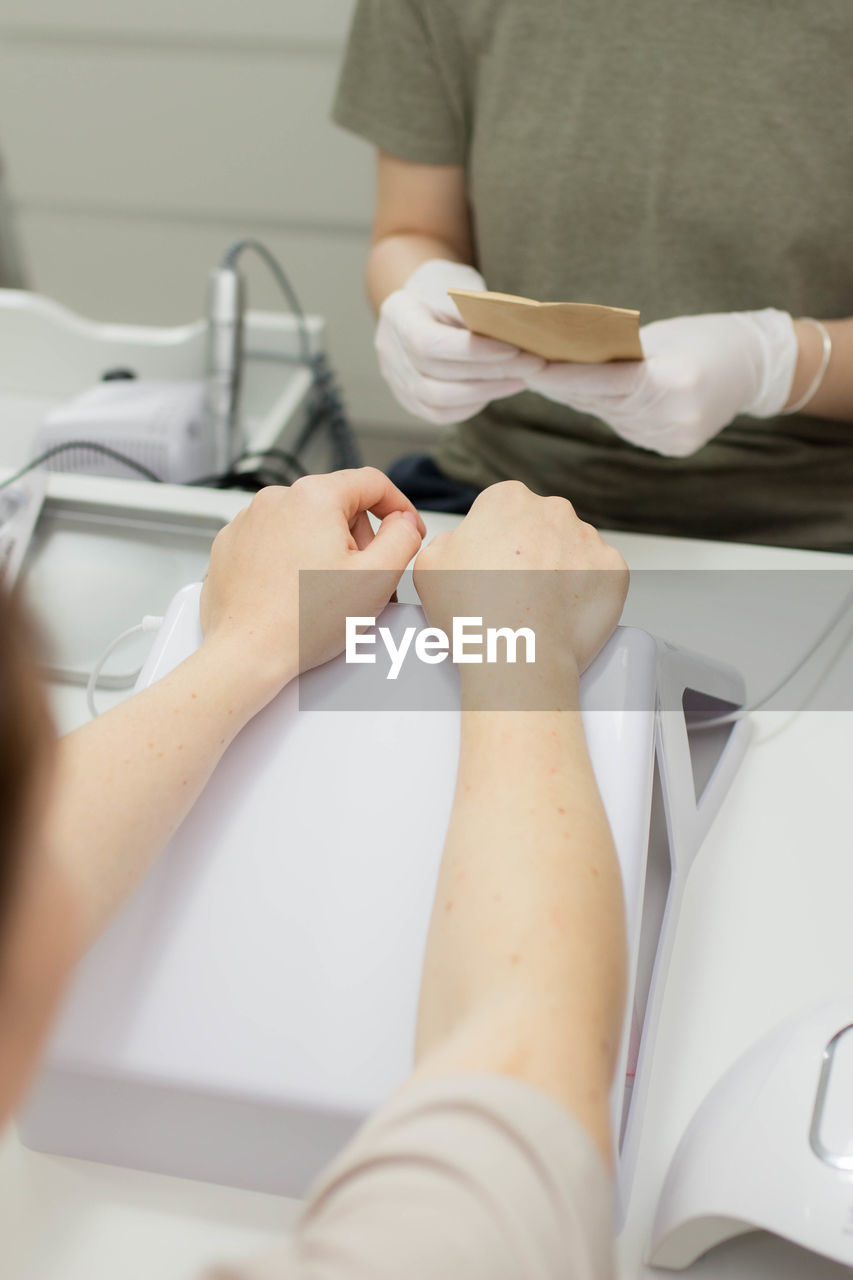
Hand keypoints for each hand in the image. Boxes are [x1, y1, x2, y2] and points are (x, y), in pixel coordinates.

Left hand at [200, 469, 425, 701]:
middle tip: (360, 579)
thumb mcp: (378, 576)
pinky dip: (290, 560)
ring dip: (323, 550)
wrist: (247, 653)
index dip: (399, 506)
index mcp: (314, 497)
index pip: (371, 482)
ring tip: (324, 592)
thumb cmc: (304, 622)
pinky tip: (295, 593)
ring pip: (305, 524)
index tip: (406, 530)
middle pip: (337, 504)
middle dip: (357, 538)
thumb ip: (404, 537)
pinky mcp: (231, 545)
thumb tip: (404, 522)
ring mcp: (248, 521)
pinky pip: (274, 541)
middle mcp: (276, 500)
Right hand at [375, 259, 544, 424]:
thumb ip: (476, 312)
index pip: (429, 343)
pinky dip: (471, 405)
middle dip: (490, 373)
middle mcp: (388, 350)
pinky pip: (439, 414)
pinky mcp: (407, 399)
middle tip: (532, 365)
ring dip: (485, 392)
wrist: (421, 305)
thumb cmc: (446, 292)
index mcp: (398, 314)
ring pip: (437, 401)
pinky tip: (497, 390)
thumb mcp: (459, 289)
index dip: (472, 351)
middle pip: (437, 375)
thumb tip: (516, 334)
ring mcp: (394, 379)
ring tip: (520, 380)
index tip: (513, 349)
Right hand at [414, 482, 627, 690]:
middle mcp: (552, 510)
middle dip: (529, 552)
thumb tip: (459, 544)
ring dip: (560, 570)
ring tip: (538, 608)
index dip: (492, 542)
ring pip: (573, 549)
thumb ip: (446, 542)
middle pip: (541, 526)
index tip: (488, 569)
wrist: (517, 656)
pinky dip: (586, 591)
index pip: (501, 510)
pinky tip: (563, 612)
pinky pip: (600, 575)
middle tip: (512, 591)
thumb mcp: (428, 566)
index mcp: (507, 500)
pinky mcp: (614, 570)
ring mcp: (588, 539)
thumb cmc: (473, 614)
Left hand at [524, 309, 797, 456]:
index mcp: (678, 380)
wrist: (757, 366)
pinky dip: (609, 411)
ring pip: (612, 417)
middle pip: (605, 403)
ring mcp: (677, 436)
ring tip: (550, 379)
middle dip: (566, 386)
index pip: (609, 382)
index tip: (532, 367)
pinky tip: (586, 398)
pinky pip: (629, 427)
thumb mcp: (665, 336)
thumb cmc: (708, 337)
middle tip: (528, 368)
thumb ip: (621, 354)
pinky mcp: (675, 446)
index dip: (567, 377)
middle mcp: (678, 415)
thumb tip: (566, 361)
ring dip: (581, 400)